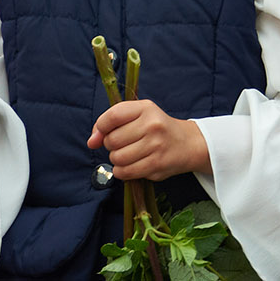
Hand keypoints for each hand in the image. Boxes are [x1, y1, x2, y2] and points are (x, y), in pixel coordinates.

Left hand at [88, 99, 209, 181]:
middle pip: (112, 140)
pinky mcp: (156, 164)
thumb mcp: (138, 115)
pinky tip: (134, 164)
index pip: (112, 116)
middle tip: (125, 143)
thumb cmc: (157, 129)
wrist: (187, 143)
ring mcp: (155, 145)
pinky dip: (123, 171)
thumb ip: (111, 123)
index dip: (100, 128)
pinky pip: (125, 172)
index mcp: (146, 108)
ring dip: (118, 160)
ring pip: (117, 158)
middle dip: (112, 145)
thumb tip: (91, 141)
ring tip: (131, 154)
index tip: (100, 135)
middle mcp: (152, 124)